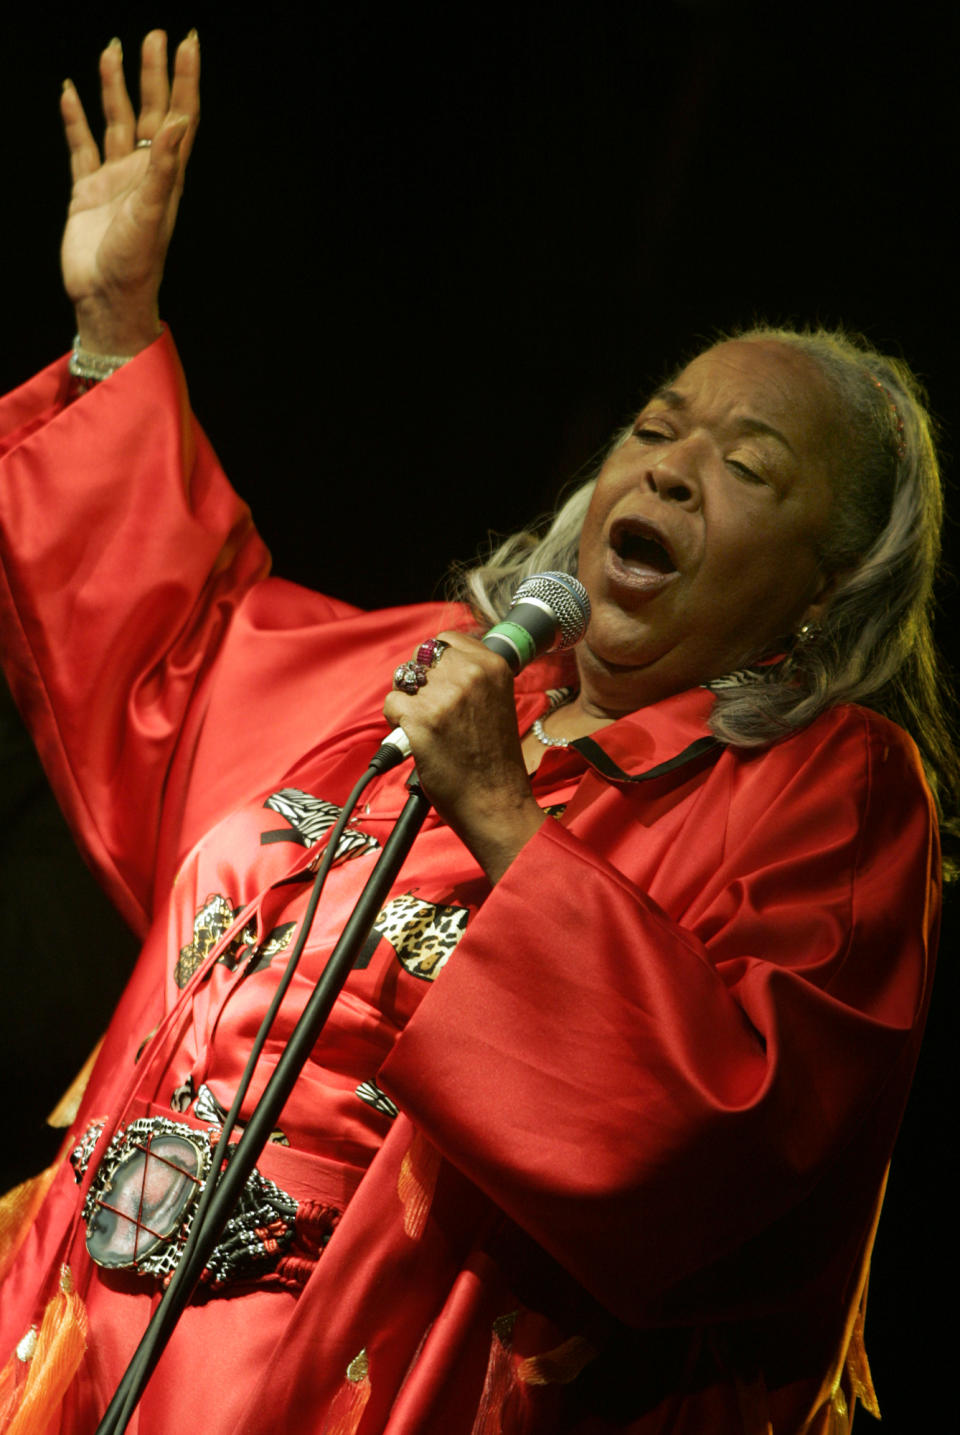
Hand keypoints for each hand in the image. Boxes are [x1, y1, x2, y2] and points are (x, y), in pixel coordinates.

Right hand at [60, 31, 199, 355]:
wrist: (105, 298)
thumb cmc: (135, 264)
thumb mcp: (153, 212)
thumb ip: (166, 165)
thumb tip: (179, 119)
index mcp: (166, 176)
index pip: (179, 116)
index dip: (185, 80)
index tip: (188, 43)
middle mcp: (143, 173)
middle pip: (149, 111)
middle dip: (152, 73)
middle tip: (154, 35)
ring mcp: (114, 180)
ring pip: (114, 122)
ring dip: (113, 88)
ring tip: (112, 50)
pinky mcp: (86, 191)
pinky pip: (80, 145)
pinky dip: (75, 119)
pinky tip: (70, 93)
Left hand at [383, 634, 546, 883]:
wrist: (495, 800)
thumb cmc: (493, 758)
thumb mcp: (497, 700)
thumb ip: (471, 676)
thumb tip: (436, 660)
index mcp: (492, 665)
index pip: (446, 640)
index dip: (436, 662)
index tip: (440, 684)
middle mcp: (469, 674)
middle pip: (420, 656)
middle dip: (418, 680)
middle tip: (430, 709)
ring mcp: (443, 696)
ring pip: (402, 680)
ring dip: (406, 701)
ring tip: (425, 726)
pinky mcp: (420, 719)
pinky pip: (392, 704)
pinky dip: (397, 722)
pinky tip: (417, 738)